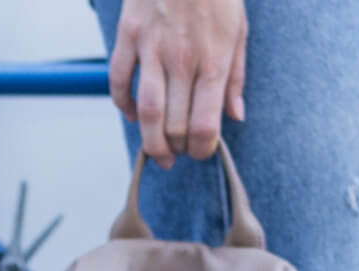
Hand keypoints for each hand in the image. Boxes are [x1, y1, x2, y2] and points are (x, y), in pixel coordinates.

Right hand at [108, 0, 247, 168]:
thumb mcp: (239, 31)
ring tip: (158, 152)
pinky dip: (123, 105)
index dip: (203, 150)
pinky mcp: (129, 33)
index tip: (202, 151)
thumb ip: (236, 78)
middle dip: (178, 149)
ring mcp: (153, 47)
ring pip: (146, 112)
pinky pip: (119, 81)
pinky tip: (133, 115)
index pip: (206, 127)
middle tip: (181, 151)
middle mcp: (183, 60)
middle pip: (174, 127)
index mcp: (214, 63)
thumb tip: (235, 117)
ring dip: (150, 142)